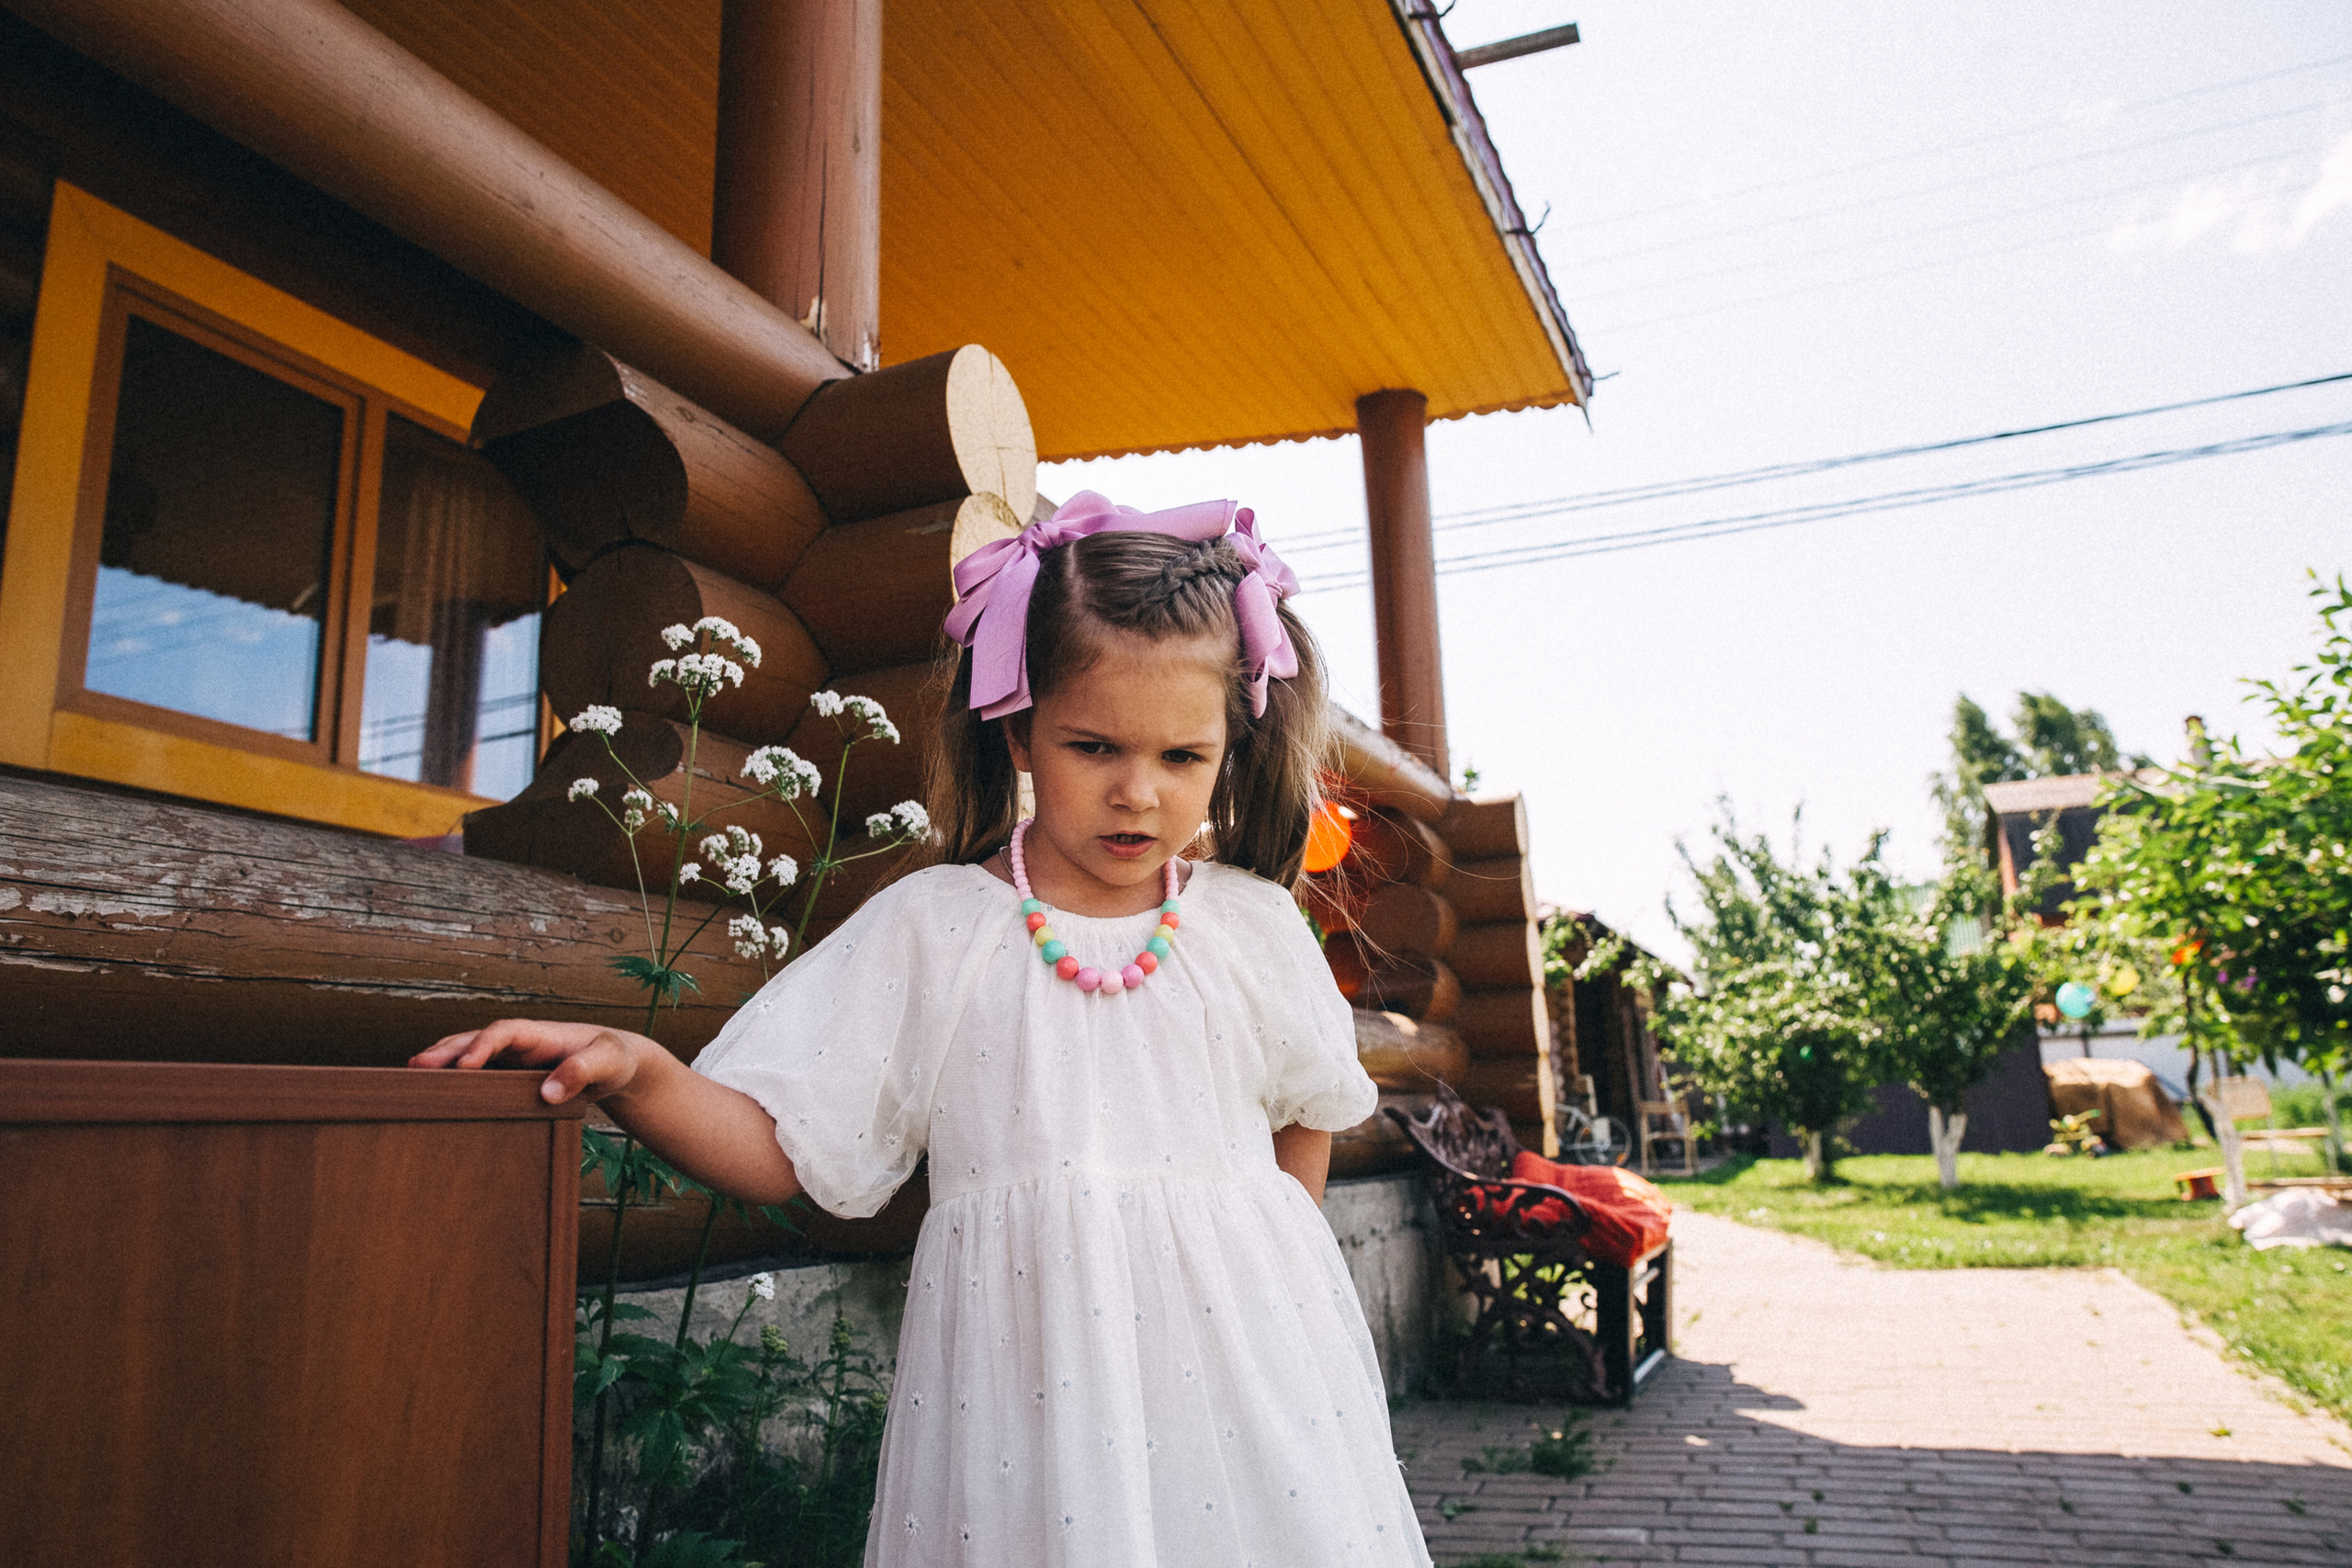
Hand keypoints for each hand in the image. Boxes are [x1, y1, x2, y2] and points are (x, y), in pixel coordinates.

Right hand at [409, 1019, 657, 1105]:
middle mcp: (519, 1043)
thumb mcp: (607, 1062)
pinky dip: (455, 1082)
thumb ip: (582, 1072)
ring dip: (443, 1064)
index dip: (483, 1046)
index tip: (466, 1065)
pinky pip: (478, 1077)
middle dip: (447, 1051)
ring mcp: (511, 1060)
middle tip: (416, 1066)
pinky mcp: (510, 1078)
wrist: (617, 1066)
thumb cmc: (612, 1058)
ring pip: (470, 1056)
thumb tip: (547, 1093)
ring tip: (412, 1077)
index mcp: (539, 1033)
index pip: (503, 1032)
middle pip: (475, 1040)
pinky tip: (435, 1095)